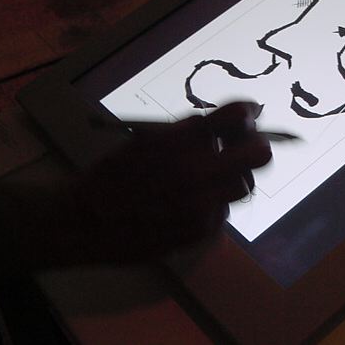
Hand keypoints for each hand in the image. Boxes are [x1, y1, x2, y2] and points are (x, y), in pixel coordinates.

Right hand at [62, 101, 271, 263]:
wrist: (85, 220)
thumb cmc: (111, 174)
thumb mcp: (149, 139)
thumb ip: (189, 131)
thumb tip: (224, 124)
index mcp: (184, 140)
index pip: (239, 116)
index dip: (246, 114)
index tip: (245, 117)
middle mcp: (201, 171)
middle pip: (259, 154)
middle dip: (254, 147)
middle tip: (240, 147)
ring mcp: (204, 204)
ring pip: (243, 186)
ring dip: (232, 177)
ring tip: (206, 178)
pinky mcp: (201, 230)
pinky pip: (222, 211)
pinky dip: (212, 203)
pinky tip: (188, 203)